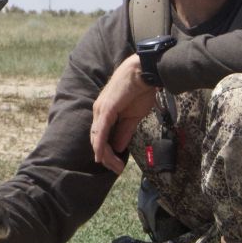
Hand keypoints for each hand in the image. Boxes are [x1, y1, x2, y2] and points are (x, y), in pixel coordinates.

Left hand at [89, 54, 158, 173]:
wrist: (144, 73)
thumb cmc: (140, 91)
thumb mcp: (133, 116)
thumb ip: (124, 131)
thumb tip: (118, 147)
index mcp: (104, 113)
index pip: (101, 137)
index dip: (107, 152)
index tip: (117, 165)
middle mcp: (99, 112)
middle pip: (97, 140)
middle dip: (106, 158)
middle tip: (117, 169)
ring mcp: (101, 110)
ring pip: (97, 138)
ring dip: (105, 155)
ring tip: (115, 167)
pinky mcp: (106, 109)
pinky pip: (101, 131)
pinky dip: (101, 145)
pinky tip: (102, 156)